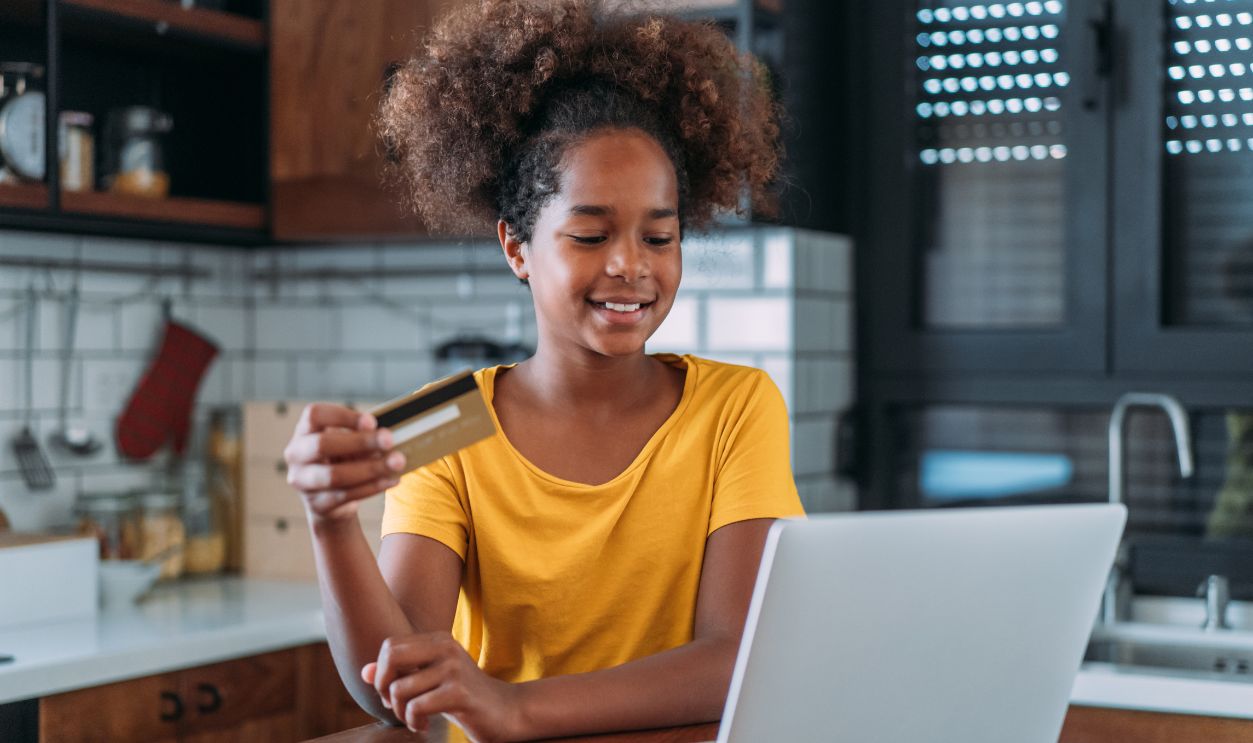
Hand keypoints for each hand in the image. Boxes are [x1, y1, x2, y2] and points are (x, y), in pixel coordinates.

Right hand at [284, 403, 406, 524]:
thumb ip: (360, 437)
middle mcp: (296, 455)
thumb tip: (384, 438)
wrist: (332, 502)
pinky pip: (347, 495)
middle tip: (389, 440)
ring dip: (371, 468)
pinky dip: (373, 486)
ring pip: (335, 475)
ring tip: (397, 462)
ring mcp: (303, 482)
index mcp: (303, 432)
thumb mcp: (349, 444)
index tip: (372, 421)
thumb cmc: (343, 461)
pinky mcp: (317, 504)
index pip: (314, 415)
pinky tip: (392, 479)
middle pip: (322, 444)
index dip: (343, 416)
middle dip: (360, 441)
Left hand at [363, 632, 522, 742]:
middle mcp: (446, 647)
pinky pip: (416, 707)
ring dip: (401, 713)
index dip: (383, 673)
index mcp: (439, 639)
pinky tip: (425, 727)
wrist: (506, 711)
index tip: (393, 692)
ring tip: (415, 720)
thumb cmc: (463, 696)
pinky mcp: (459, 692)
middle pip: (391, 657)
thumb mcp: (430, 681)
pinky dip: (414, 722)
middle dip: (384, 687)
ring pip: (400, 689)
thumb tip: (365, 672)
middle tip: (396, 704)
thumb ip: (400, 674)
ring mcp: (453, 669)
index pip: (390, 646)